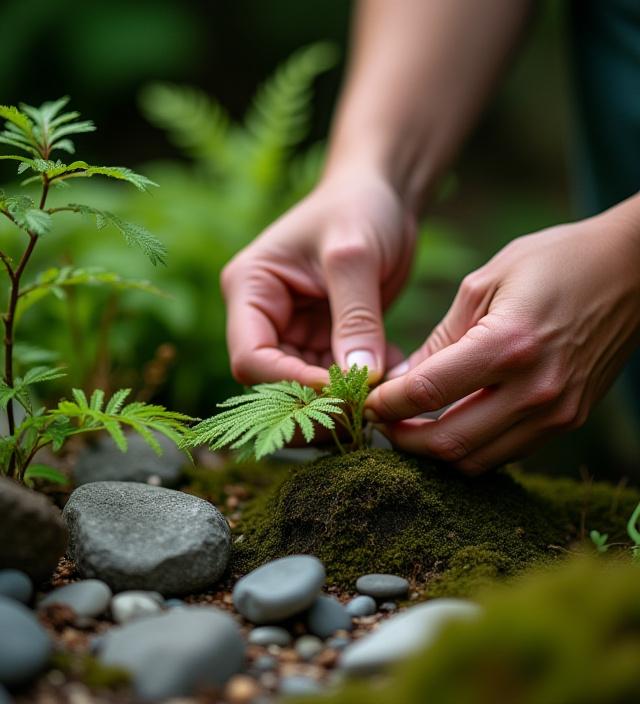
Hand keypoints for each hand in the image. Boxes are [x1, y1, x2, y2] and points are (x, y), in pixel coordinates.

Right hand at [222, 170, 415, 386]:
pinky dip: (363, 381)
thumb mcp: (355, 256)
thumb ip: (356, 317)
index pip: (251, 357)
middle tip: (364, 405)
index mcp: (250, 288)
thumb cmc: (359, 207)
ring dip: (343, 395)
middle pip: (273, 380)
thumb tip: (361, 378)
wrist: (382, 194)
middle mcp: (264, 315)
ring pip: (306, 386)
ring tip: (385, 389)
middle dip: (316, 398)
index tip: (340, 389)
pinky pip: (335, 375)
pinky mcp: (322, 337)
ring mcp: (292, 329)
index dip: (290, 382)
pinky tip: (395, 369)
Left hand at [365, 204, 639, 473]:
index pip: (428, 392)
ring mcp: (556, 412)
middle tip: (379, 423)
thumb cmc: (555, 261)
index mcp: (508, 344)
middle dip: (403, 439)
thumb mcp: (485, 283)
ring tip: (409, 428)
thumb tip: (404, 380)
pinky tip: (450, 426)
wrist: (632, 270)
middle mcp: (535, 390)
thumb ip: (442, 339)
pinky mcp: (568, 420)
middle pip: (449, 442)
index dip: (386, 404)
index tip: (366, 401)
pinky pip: (505, 452)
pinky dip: (470, 448)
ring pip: (477, 460)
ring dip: (434, 452)